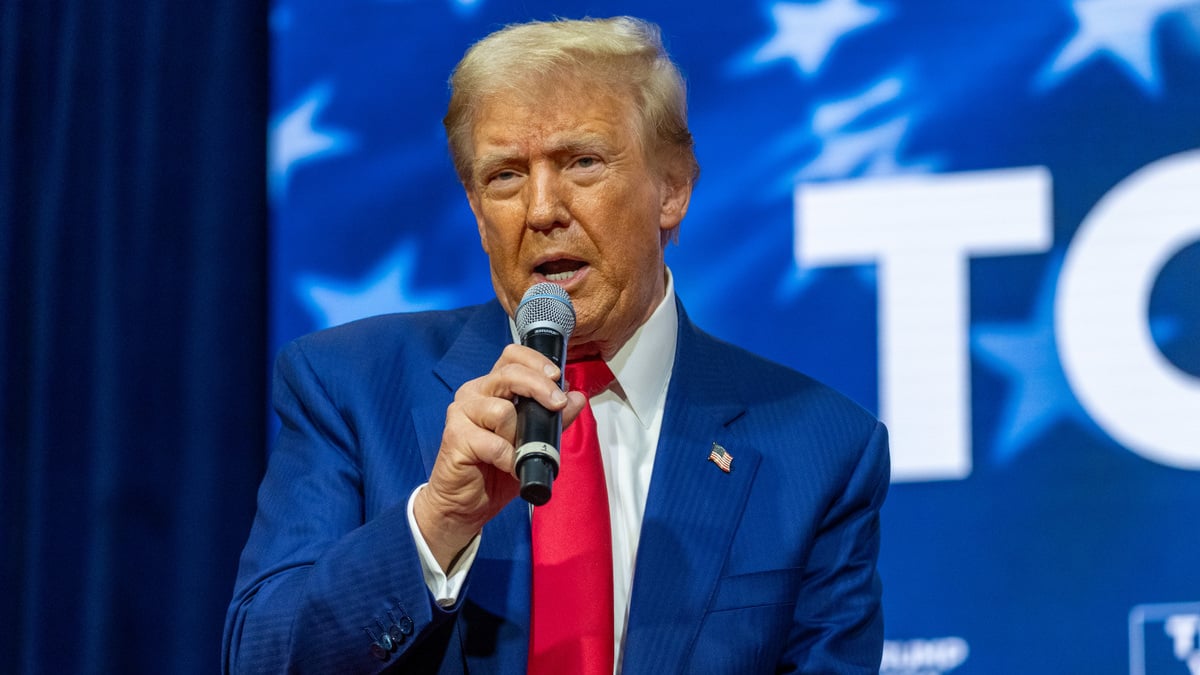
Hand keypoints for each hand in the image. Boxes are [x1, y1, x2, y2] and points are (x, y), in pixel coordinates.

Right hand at [414, 343, 587, 570]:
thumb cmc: (495, 470)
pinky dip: (508, 458)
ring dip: (518, 435)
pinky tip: (509, 467)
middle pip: (509, 374)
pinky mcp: (455, 436)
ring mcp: (461, 413)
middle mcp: (474, 393)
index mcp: (492, 388)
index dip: (536, 361)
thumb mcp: (533, 443)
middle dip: (540, 387)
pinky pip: (494, 443)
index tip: (557, 377)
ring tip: (517, 452)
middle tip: (557, 405)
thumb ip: (553, 420)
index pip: (512, 356)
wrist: (464, 504)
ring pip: (502, 410)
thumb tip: (577, 398)